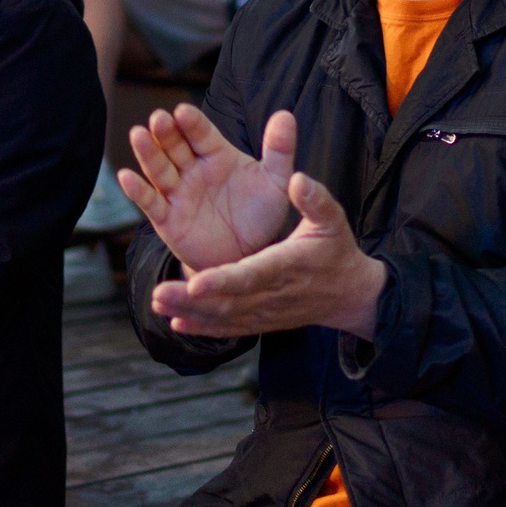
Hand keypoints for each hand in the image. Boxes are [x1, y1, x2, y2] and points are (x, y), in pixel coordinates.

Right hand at [120, 103, 295, 272]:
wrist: (248, 256)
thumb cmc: (259, 214)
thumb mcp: (275, 181)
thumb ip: (280, 149)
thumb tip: (285, 115)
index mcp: (216, 154)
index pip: (201, 133)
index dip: (192, 123)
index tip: (183, 111)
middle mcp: (193, 169)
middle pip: (175, 146)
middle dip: (166, 132)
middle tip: (158, 118)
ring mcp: (177, 193)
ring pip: (159, 169)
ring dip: (147, 153)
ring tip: (138, 135)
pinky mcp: (167, 218)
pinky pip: (150, 202)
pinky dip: (136, 190)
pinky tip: (126, 176)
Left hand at [147, 165, 385, 340]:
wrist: (348, 294)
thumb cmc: (336, 250)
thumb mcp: (333, 220)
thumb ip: (315, 200)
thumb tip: (297, 178)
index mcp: (287, 266)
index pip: (251, 276)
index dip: (224, 280)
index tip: (197, 281)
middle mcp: (272, 294)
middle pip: (228, 301)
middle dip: (192, 300)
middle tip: (159, 292)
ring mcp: (265, 312)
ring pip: (224, 317)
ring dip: (190, 312)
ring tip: (157, 302)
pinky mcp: (261, 321)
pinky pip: (229, 328)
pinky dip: (203, 328)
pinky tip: (176, 322)